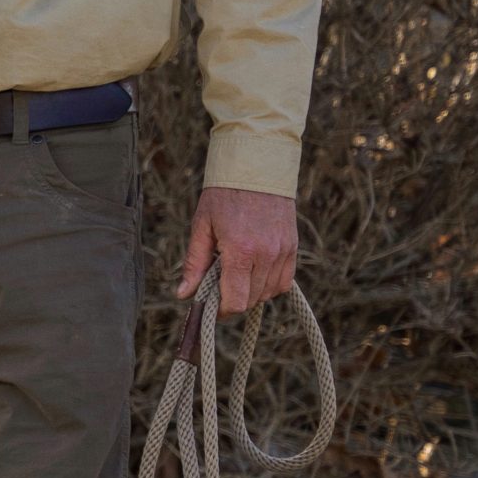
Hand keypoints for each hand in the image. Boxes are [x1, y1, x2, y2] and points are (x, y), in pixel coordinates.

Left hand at [178, 187, 297, 317]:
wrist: (257, 167)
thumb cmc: (224, 195)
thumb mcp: (202, 226)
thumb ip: (194, 264)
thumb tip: (184, 295)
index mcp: (240, 250)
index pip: (236, 301)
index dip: (221, 310)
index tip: (211, 306)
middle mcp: (266, 254)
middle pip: (251, 300)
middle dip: (233, 300)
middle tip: (219, 286)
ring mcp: (283, 251)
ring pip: (269, 293)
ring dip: (251, 293)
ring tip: (236, 275)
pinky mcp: (293, 246)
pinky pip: (284, 281)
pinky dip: (269, 284)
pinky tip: (254, 272)